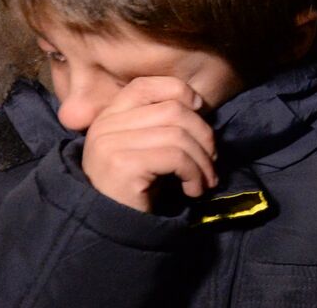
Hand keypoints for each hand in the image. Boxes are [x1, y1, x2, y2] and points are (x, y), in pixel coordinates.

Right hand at [81, 76, 217, 212]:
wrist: (110, 233)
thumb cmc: (136, 188)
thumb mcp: (145, 147)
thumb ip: (161, 122)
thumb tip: (200, 106)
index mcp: (108, 117)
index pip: (146, 85)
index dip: (180, 91)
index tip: (200, 110)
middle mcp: (104, 126)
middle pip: (172, 110)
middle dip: (203, 134)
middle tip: (212, 160)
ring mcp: (110, 145)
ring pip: (178, 134)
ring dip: (202, 160)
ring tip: (206, 179)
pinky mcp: (122, 165)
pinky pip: (175, 157)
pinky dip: (194, 173)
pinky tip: (193, 190)